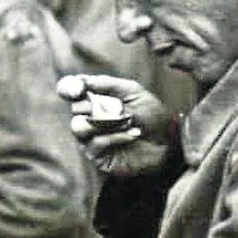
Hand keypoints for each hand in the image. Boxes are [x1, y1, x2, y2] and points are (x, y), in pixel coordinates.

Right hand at [57, 74, 174, 176]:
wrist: (169, 140)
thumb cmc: (152, 114)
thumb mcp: (132, 91)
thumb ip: (106, 84)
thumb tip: (82, 80)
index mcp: (94, 99)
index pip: (68, 90)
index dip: (68, 88)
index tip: (79, 89)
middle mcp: (88, 118)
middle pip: (75, 109)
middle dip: (96, 107)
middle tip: (120, 109)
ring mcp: (91, 139)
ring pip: (79, 128)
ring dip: (105, 122)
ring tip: (128, 122)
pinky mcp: (98, 157)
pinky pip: (95, 143)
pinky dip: (115, 137)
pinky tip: (132, 135)